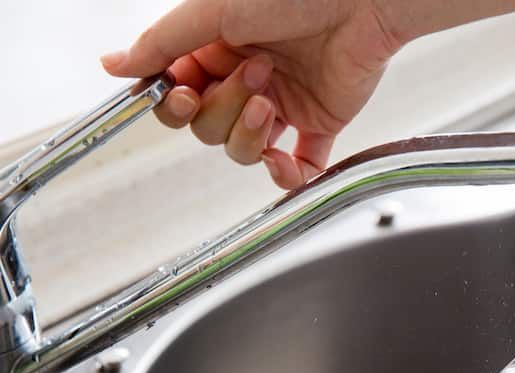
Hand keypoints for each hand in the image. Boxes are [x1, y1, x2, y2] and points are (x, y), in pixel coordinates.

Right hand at [101, 0, 400, 188]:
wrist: (362, 1)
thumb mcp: (215, 11)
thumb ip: (163, 43)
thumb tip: (113, 65)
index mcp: (216, 49)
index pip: (178, 95)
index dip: (176, 105)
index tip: (183, 94)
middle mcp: (245, 78)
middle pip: (207, 127)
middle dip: (222, 109)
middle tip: (251, 74)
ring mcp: (282, 104)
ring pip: (242, 149)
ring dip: (248, 134)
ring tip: (269, 100)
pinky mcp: (318, 123)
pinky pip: (297, 166)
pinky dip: (286, 175)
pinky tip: (280, 163)